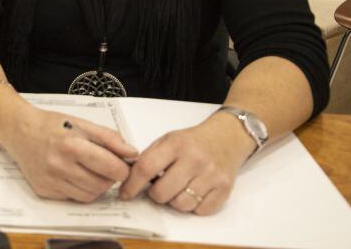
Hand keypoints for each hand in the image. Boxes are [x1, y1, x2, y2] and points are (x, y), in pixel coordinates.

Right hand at [0, 105, 137, 202]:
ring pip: (89, 195)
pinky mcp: (44, 191)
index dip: (123, 168)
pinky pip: (73, 198)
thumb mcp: (81, 123)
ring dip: (96, 185)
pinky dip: (79, 189)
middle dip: (110, 177)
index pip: (111, 168)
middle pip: (102, 185)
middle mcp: (59, 165)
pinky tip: (72, 174)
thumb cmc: (51, 125)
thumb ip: (109, 138)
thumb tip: (132, 154)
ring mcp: (50, 180)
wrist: (18, 130)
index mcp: (71, 145)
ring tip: (89, 170)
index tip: (122, 164)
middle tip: (104, 166)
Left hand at [118, 113, 254, 214]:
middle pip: (163, 192)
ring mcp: (211, 176)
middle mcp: (195, 160)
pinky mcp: (225, 190)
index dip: (132, 184)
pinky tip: (193, 192)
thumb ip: (149, 157)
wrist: (225, 139)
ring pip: (181, 205)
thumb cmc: (191, 142)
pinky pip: (200, 211)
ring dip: (174, 201)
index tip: (125, 193)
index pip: (147, 168)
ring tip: (177, 189)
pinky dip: (193, 206)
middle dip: (155, 194)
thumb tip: (129, 179)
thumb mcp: (167, 140)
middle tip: (158, 188)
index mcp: (176, 145)